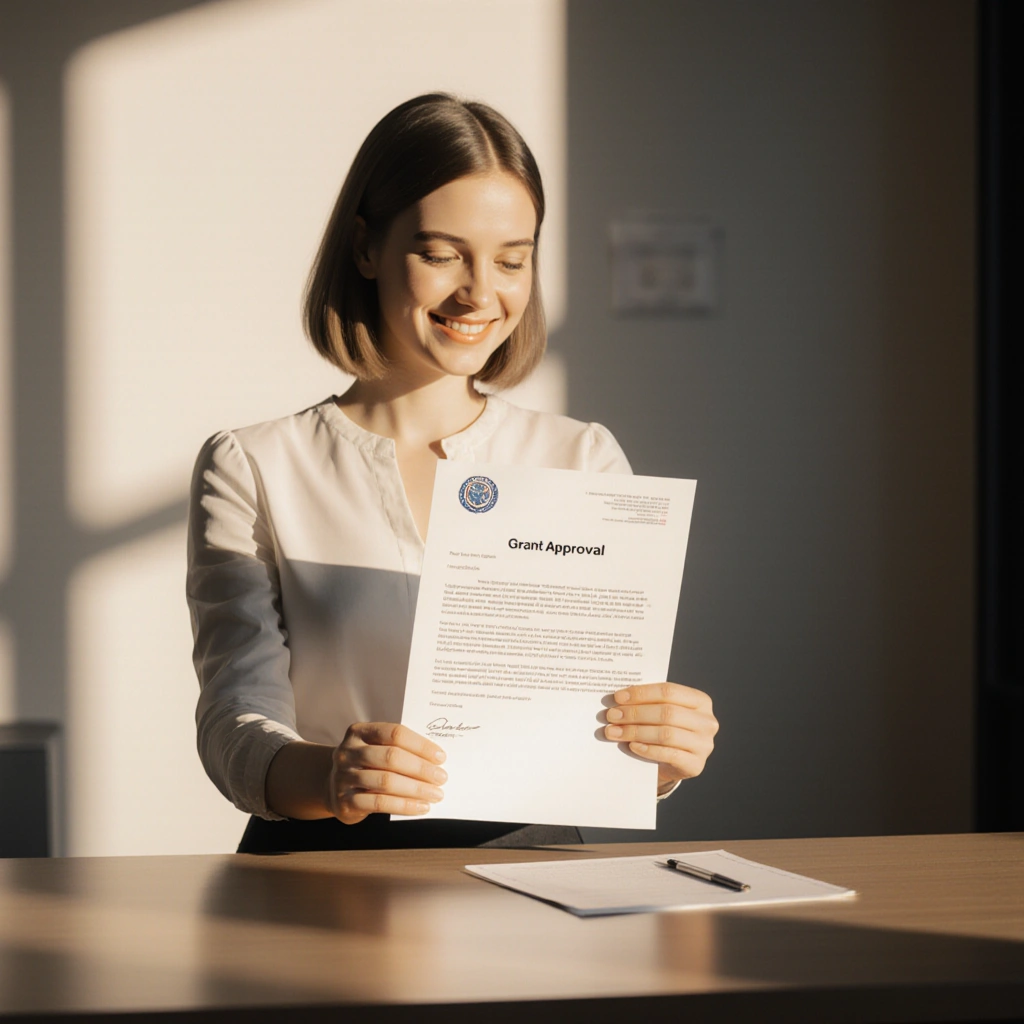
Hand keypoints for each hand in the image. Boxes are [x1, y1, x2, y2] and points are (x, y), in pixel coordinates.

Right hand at [326, 722, 447, 823]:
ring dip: (416, 789)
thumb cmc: (367, 765)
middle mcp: (348, 752)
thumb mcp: (376, 749)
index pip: (394, 733)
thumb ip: (399, 749)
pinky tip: (421, 807)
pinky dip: (404, 806)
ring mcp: (343, 776)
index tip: (440, 756)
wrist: (334, 788)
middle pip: (391, 757)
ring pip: (386, 782)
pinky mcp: (345, 801)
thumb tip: (436, 760)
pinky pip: (379, 804)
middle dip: (421, 768)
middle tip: (441, 777)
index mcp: (359, 732)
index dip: (420, 744)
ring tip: (435, 794)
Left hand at [603, 683, 717, 790]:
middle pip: (667, 712)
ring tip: (614, 731)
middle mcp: (707, 721)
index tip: (618, 697)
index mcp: (700, 701)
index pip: (669, 691)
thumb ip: (648, 702)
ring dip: (636, 732)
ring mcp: (704, 745)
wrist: (676, 762)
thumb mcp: (663, 711)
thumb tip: (618, 699)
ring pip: (666, 734)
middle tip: (612, 716)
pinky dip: (647, 749)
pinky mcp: (696, 765)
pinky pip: (668, 755)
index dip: (641, 693)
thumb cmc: (666, 728)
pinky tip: (631, 746)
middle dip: (635, 713)